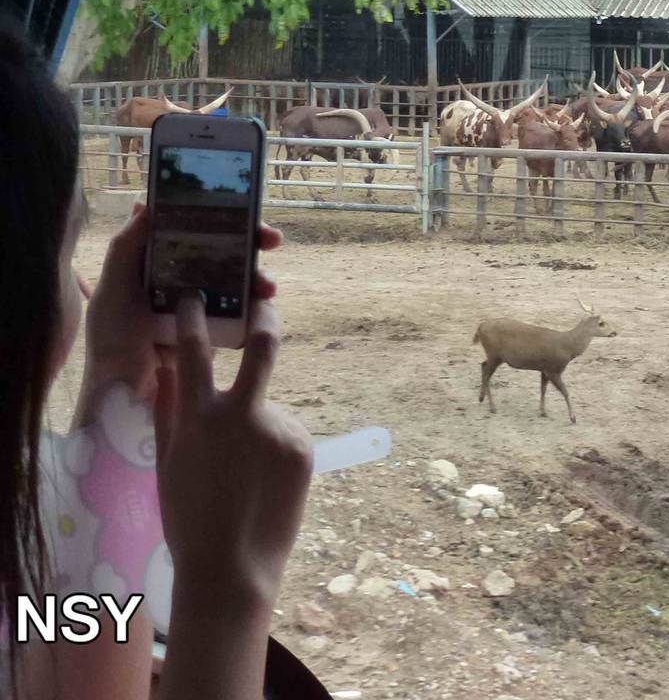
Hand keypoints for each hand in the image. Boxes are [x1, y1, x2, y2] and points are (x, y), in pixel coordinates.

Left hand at [81, 204, 282, 403]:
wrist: (124, 401)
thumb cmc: (113, 343)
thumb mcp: (113, 291)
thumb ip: (126, 247)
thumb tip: (147, 202)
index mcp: (158, 267)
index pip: (195, 232)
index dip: (220, 217)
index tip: (242, 210)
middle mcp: (183, 283)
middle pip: (225, 253)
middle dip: (252, 242)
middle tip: (272, 240)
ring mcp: (203, 309)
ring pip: (240, 282)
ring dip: (260, 278)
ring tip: (268, 286)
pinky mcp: (218, 334)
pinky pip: (245, 314)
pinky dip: (259, 308)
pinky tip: (265, 309)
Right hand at [155, 295, 312, 611]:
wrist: (232, 568)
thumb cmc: (189, 518)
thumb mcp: (167, 462)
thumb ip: (170, 410)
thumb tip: (170, 366)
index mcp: (200, 418)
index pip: (194, 351)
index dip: (194, 317)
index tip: (195, 297)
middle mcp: (244, 415)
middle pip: (264, 345)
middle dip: (264, 317)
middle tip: (263, 305)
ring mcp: (279, 429)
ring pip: (267, 411)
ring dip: (256, 430)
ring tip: (243, 479)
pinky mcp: (305, 447)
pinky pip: (285, 435)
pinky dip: (273, 450)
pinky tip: (261, 486)